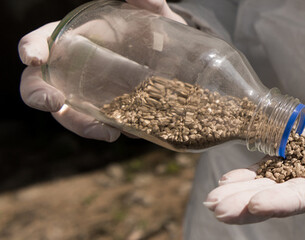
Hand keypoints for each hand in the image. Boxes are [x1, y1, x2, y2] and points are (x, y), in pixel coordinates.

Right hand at [17, 0, 183, 141]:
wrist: (178, 59)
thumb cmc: (155, 31)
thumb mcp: (155, 16)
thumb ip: (149, 3)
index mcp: (73, 36)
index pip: (41, 40)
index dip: (31, 48)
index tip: (33, 58)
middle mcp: (70, 66)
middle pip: (37, 82)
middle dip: (37, 94)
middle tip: (52, 102)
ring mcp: (83, 92)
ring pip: (66, 111)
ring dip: (77, 123)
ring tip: (101, 130)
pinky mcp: (102, 112)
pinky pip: (93, 124)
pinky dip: (101, 130)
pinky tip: (117, 133)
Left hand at [204, 64, 304, 223]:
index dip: (284, 202)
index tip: (256, 204)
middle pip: (286, 197)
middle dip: (251, 204)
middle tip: (218, 208)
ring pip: (273, 184)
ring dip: (243, 194)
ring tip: (213, 201)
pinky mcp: (299, 148)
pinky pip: (271, 165)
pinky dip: (249, 174)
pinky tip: (226, 181)